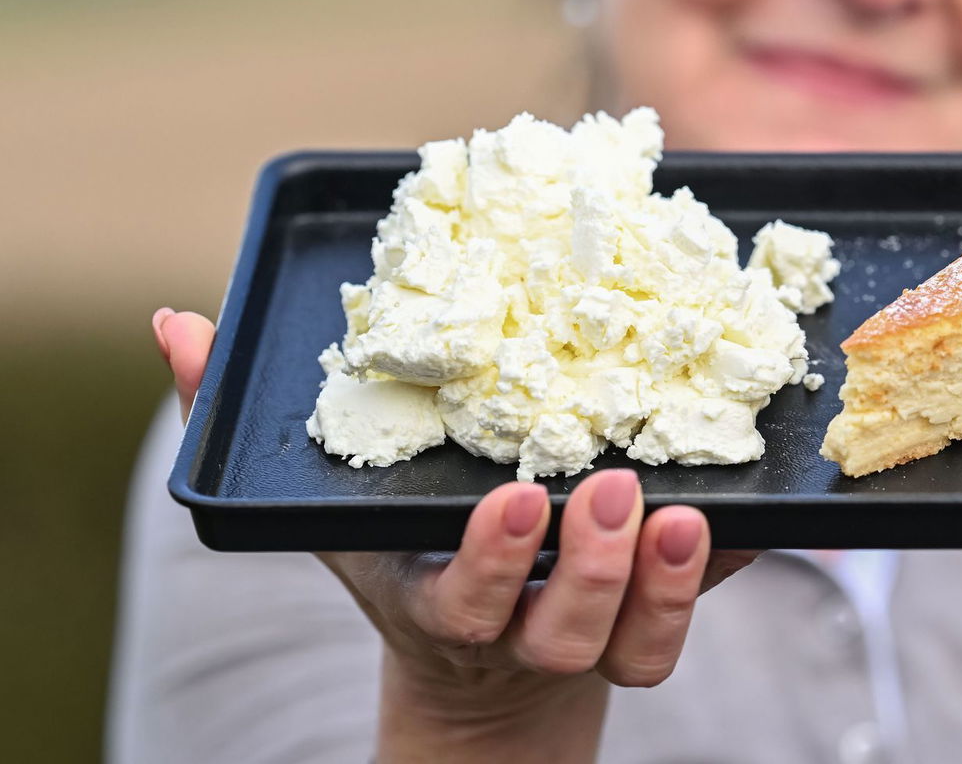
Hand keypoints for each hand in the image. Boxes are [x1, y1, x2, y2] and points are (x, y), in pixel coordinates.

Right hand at [152, 308, 756, 759]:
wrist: (487, 667)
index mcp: (448, 601)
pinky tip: (755, 508)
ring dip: (666, 585)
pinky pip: (708, 607)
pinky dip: (740, 563)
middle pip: (565, 632)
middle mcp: (526, 628)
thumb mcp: (331, 499)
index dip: (490, 561)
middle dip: (592, 570)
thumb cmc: (408, 554)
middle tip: (614, 488)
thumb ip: (245, 421)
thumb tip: (176, 323)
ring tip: (688, 511)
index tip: (512, 499)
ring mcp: (598, 633)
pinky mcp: (659, 614)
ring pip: (640, 645)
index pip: (465, 603)